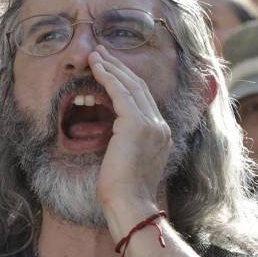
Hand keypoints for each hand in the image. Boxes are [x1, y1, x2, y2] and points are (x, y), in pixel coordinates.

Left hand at [88, 45, 171, 237]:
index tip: (110, 68)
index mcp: (161, 134)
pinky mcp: (137, 124)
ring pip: (130, 86)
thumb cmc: (124, 192)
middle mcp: (160, 125)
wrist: (130, 204)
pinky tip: (97, 67)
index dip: (126, 80)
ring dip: (111, 67)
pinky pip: (120, 92)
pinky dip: (108, 77)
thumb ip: (128, 143)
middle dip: (119, 67)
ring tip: (96, 54)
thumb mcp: (128, 161)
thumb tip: (116, 134)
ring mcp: (152, 124)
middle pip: (139, 87)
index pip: (143, 99)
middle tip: (101, 52)